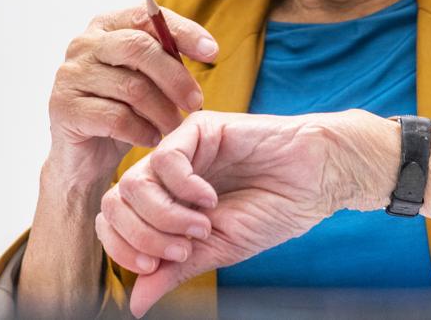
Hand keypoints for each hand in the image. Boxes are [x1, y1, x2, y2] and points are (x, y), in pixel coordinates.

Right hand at [48, 4, 218, 186]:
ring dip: (162, 111)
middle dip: (175, 77)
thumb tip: (207, 50)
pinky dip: (142, 130)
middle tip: (196, 102)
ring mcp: (70, 74)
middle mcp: (84, 43)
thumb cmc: (124, 109)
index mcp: (108, 26)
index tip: (213, 53)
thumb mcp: (150, 78)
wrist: (85, 155)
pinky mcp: (63, 108)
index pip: (147, 16)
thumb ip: (169, 59)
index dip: (183, 31)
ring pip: (131, 87)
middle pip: (138, 48)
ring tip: (175, 127)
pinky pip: (115, 117)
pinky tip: (152, 138)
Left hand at [95, 109, 397, 317]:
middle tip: (183, 248)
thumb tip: (134, 304)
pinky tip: (210, 198)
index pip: (113, 222)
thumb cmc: (275, 212)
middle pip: (114, 203)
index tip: (156, 266)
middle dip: (142, 237)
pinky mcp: (199, 128)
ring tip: (203, 225)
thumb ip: (175, 269)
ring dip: (163, 216)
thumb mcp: (219, 250)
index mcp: (166, 202)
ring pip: (133, 182)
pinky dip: (182, 188)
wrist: (317, 180)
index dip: (124, 249)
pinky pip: (164, 158)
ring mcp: (181, 149)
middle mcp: (166, 175)